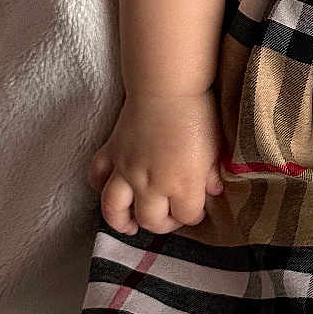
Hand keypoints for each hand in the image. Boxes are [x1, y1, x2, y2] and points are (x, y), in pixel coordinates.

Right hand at [84, 89, 226, 236]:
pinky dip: (99, 185)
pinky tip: (109, 189)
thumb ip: (212, 174)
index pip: (187, 216)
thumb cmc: (197, 115)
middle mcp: (151, 185)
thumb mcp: (214, 148)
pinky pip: (97, 176)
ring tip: (130, 226)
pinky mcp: (111, 153)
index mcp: (182, 185)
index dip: (194, 216)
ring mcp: (126, 171)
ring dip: (122, 222)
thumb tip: (213, 191)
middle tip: (170, 215)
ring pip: (115, 210)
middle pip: (152, 220)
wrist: (167, 87)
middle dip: (163, 223)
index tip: (198, 209)